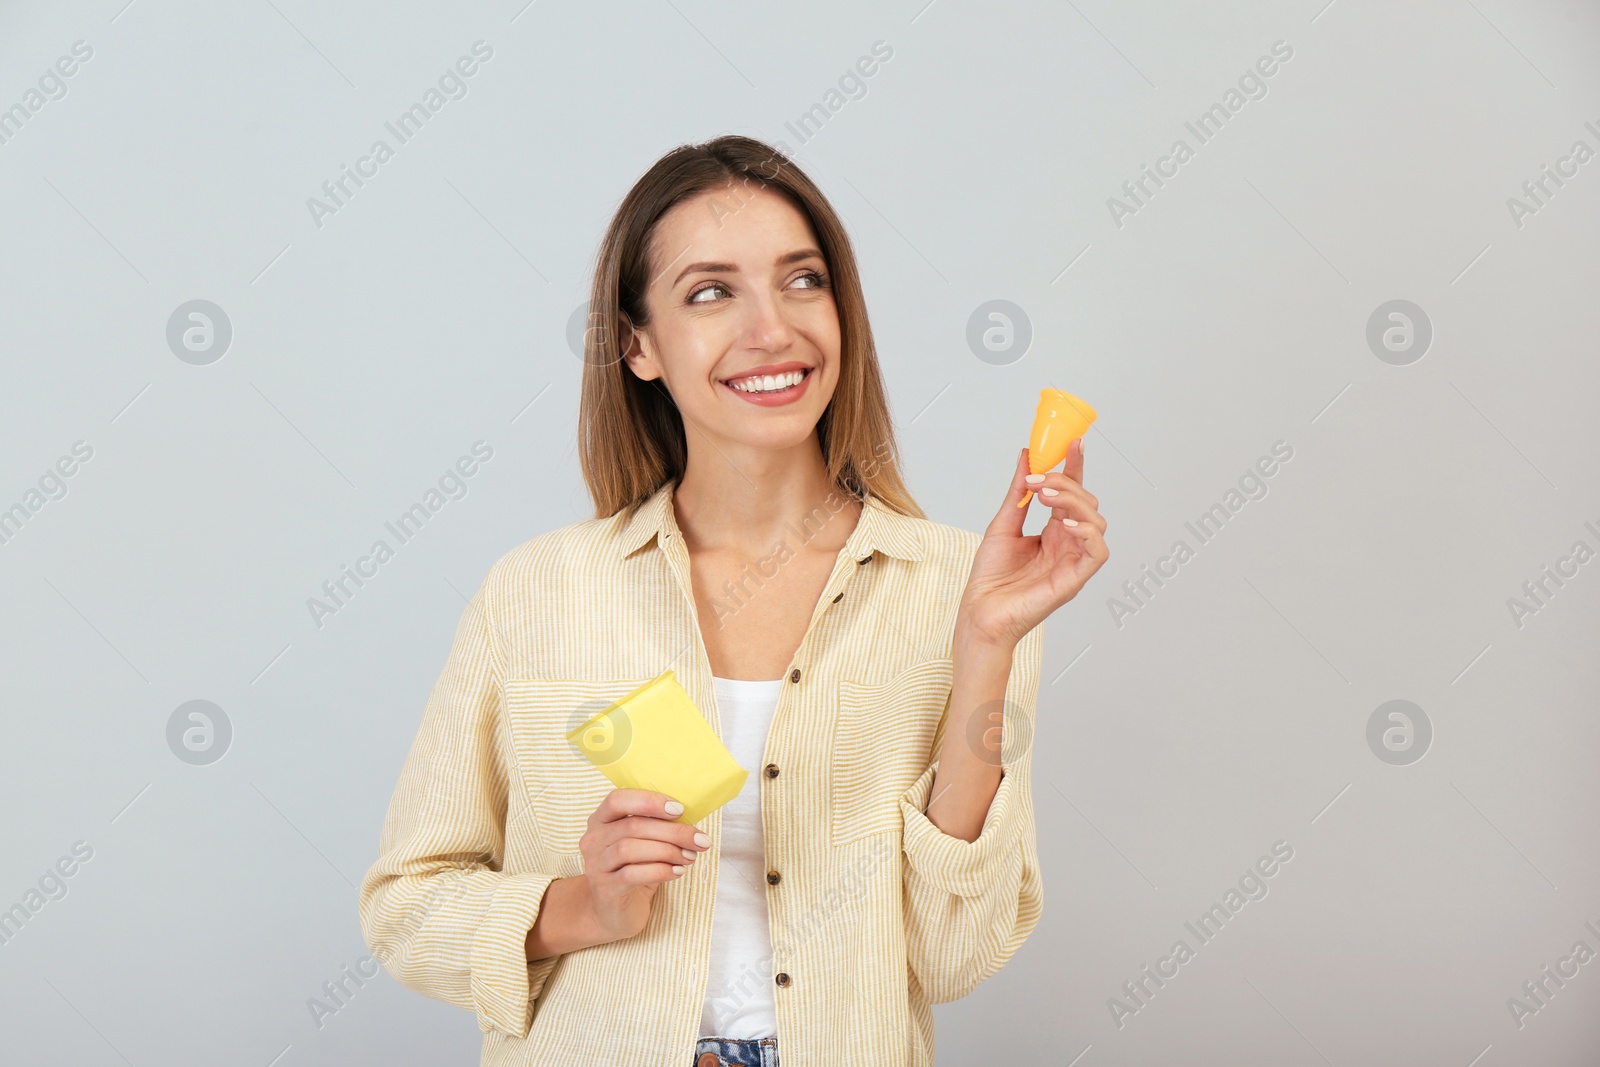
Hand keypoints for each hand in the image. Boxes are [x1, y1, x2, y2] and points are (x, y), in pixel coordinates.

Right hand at [578, 789, 709, 942]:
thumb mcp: (643, 843)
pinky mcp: (605, 889)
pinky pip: (633, 874)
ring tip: (689, 857)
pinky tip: (677, 872)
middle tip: (700, 840)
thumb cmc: (634, 870)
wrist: (614, 912)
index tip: (679, 810)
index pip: (618, 800)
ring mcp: (596, 865)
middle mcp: (593, 840)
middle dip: (673, 831)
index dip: (649, 801)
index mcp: (601, 820)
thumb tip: (689, 818)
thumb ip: (656, 826)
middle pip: (633, 826)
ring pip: (630, 849)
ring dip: (668, 851)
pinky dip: (660, 871)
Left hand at [956, 438, 1108, 647]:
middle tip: (1038, 480)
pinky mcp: (1075, 579)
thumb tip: (1026, 457)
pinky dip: (1088, 531)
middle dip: (1066, 482)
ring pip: (1097, 521)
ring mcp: (1073, 560)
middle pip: (1086, 502)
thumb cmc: (990, 577)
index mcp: (1053, 531)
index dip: (1075, 467)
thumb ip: (1018, 493)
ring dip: (1074, 501)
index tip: (1072, 442)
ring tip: (1045, 496)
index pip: (1072, 493)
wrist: (979, 612)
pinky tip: (1064, 524)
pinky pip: (1098, 551)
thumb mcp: (1002, 524)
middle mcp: (1067, 543)